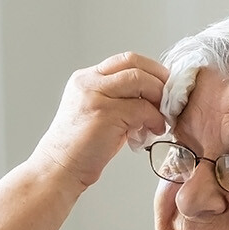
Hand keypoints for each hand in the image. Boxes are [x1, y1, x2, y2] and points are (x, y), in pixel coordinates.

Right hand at [27, 51, 168, 190]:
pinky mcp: (104, 113)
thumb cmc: (78, 149)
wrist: (57, 170)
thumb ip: (120, 100)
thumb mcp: (97, 114)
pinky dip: (154, 119)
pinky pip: (142, 108)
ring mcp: (95, 95)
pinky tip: (153, 130)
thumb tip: (153, 98)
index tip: (164, 85)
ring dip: (158, 97)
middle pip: (134, 62)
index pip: (124, 60)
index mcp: (85, 79)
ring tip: (162, 115)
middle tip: (171, 96)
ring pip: (140, 80)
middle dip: (158, 77)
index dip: (150, 69)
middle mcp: (88, 82)